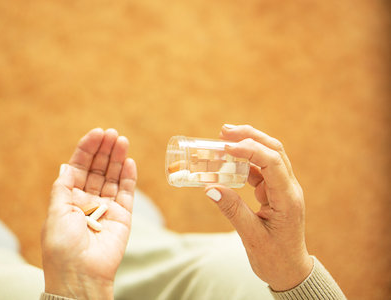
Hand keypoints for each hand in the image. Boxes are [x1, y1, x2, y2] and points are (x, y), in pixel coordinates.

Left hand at [41, 128, 136, 298]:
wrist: (80, 274)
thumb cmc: (62, 247)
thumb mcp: (55, 213)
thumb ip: (63, 188)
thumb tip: (66, 166)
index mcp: (69, 199)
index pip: (79, 168)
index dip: (87, 150)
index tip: (96, 134)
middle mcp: (88, 200)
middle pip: (98, 169)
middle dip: (104, 150)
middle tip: (112, 133)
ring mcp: (106, 208)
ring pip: (113, 177)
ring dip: (118, 158)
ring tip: (122, 140)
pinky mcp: (122, 216)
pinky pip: (126, 193)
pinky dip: (129, 177)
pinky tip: (130, 161)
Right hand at [205, 124, 312, 290]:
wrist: (290, 272)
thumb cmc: (275, 258)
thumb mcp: (251, 236)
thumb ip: (232, 211)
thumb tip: (210, 188)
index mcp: (288, 199)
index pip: (273, 162)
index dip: (250, 150)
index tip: (225, 147)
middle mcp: (289, 189)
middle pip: (274, 150)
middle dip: (250, 136)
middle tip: (224, 131)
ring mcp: (283, 189)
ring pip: (269, 156)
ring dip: (248, 144)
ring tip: (224, 139)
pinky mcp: (275, 193)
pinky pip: (261, 170)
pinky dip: (245, 161)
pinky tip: (228, 161)